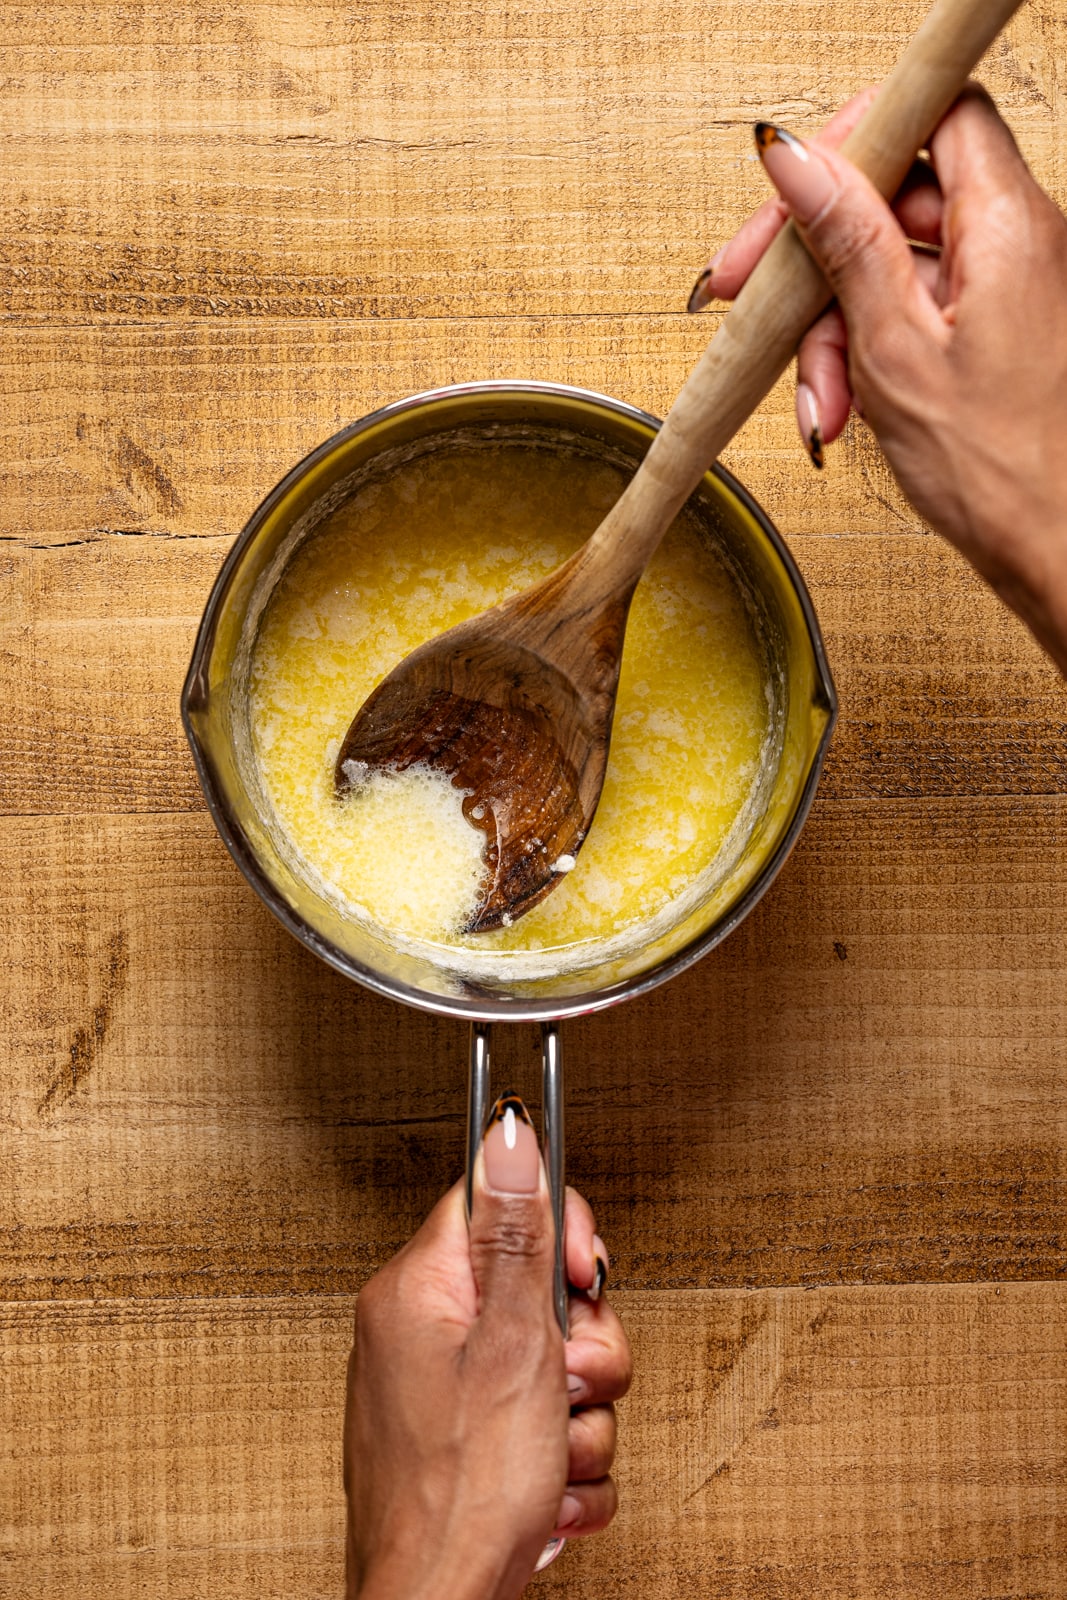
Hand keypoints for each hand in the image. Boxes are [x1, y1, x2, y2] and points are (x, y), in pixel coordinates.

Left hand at [344, 1095, 630, 1599]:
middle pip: (540, 1291)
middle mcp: (423, 1331)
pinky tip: (547, 1490)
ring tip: (552, 1453)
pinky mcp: (470, 1443)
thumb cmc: (463, 1493)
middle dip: (584, 1348)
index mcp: (420, 1289)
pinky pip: (547, 1426)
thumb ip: (518, 1235)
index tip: (580, 1276)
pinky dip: (564, 1463)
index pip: (499, 1202)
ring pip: (557, 1367)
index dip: (557, 1236)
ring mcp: (446, 1391)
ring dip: (580, 1419)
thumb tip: (507, 1131)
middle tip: (569, 1383)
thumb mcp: (514, 1344)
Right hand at [690, 84, 1066, 675]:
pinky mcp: (990, 325)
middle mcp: (1016, 238)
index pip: (931, 113)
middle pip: (896, 196)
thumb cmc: (1002, 471)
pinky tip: (841, 406)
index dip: (854, 139)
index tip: (790, 186)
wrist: (1052, 550)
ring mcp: (1003, 283)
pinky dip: (864, 350)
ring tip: (820, 400)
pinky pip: (910, 307)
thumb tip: (796, 158)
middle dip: (817, 257)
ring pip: (893, 262)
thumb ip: (845, 240)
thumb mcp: (894, 347)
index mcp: (1008, 222)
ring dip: (833, 326)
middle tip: (749, 296)